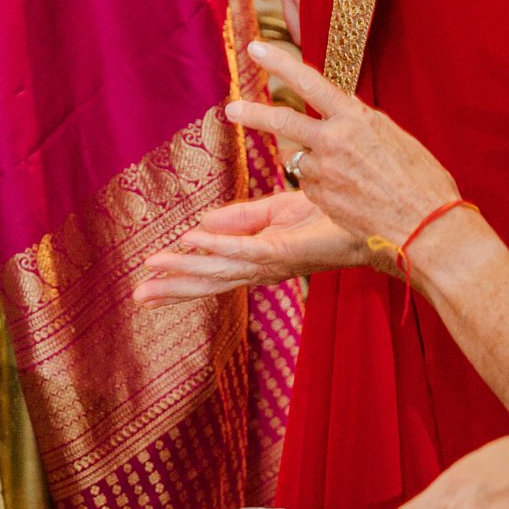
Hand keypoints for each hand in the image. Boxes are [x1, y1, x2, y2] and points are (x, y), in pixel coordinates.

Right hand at [132, 190, 363, 305]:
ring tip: (151, 266)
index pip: (209, 273)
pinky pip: (243, 248)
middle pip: (208, 281)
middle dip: (172, 289)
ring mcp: (270, 262)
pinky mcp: (284, 251)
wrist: (371, 224)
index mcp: (255, 260)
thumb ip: (236, 219)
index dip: (178, 279)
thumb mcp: (274, 211)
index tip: (145, 288)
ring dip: (184, 267)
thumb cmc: (328, 218)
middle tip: (138, 296)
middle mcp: (259, 268)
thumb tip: (196, 225)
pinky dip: (216, 245)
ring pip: (218, 268)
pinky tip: (190, 241)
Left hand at [227, 42, 460, 252]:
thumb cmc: (422, 181)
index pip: (310, 82)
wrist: (427, 227)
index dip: (280, 64)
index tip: (256, 49)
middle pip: (282, 121)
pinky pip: (312, 185)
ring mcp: (324, 170)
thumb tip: (341, 113)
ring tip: (352, 177)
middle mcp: (334, 141)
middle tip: (232, 109)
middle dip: (253, 114)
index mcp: (357, 118)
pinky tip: (352, 197)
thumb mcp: (395, 138)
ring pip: (301, 159)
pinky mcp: (318, 197)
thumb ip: (360, 124)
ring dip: (315, 163)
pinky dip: (324, 187)